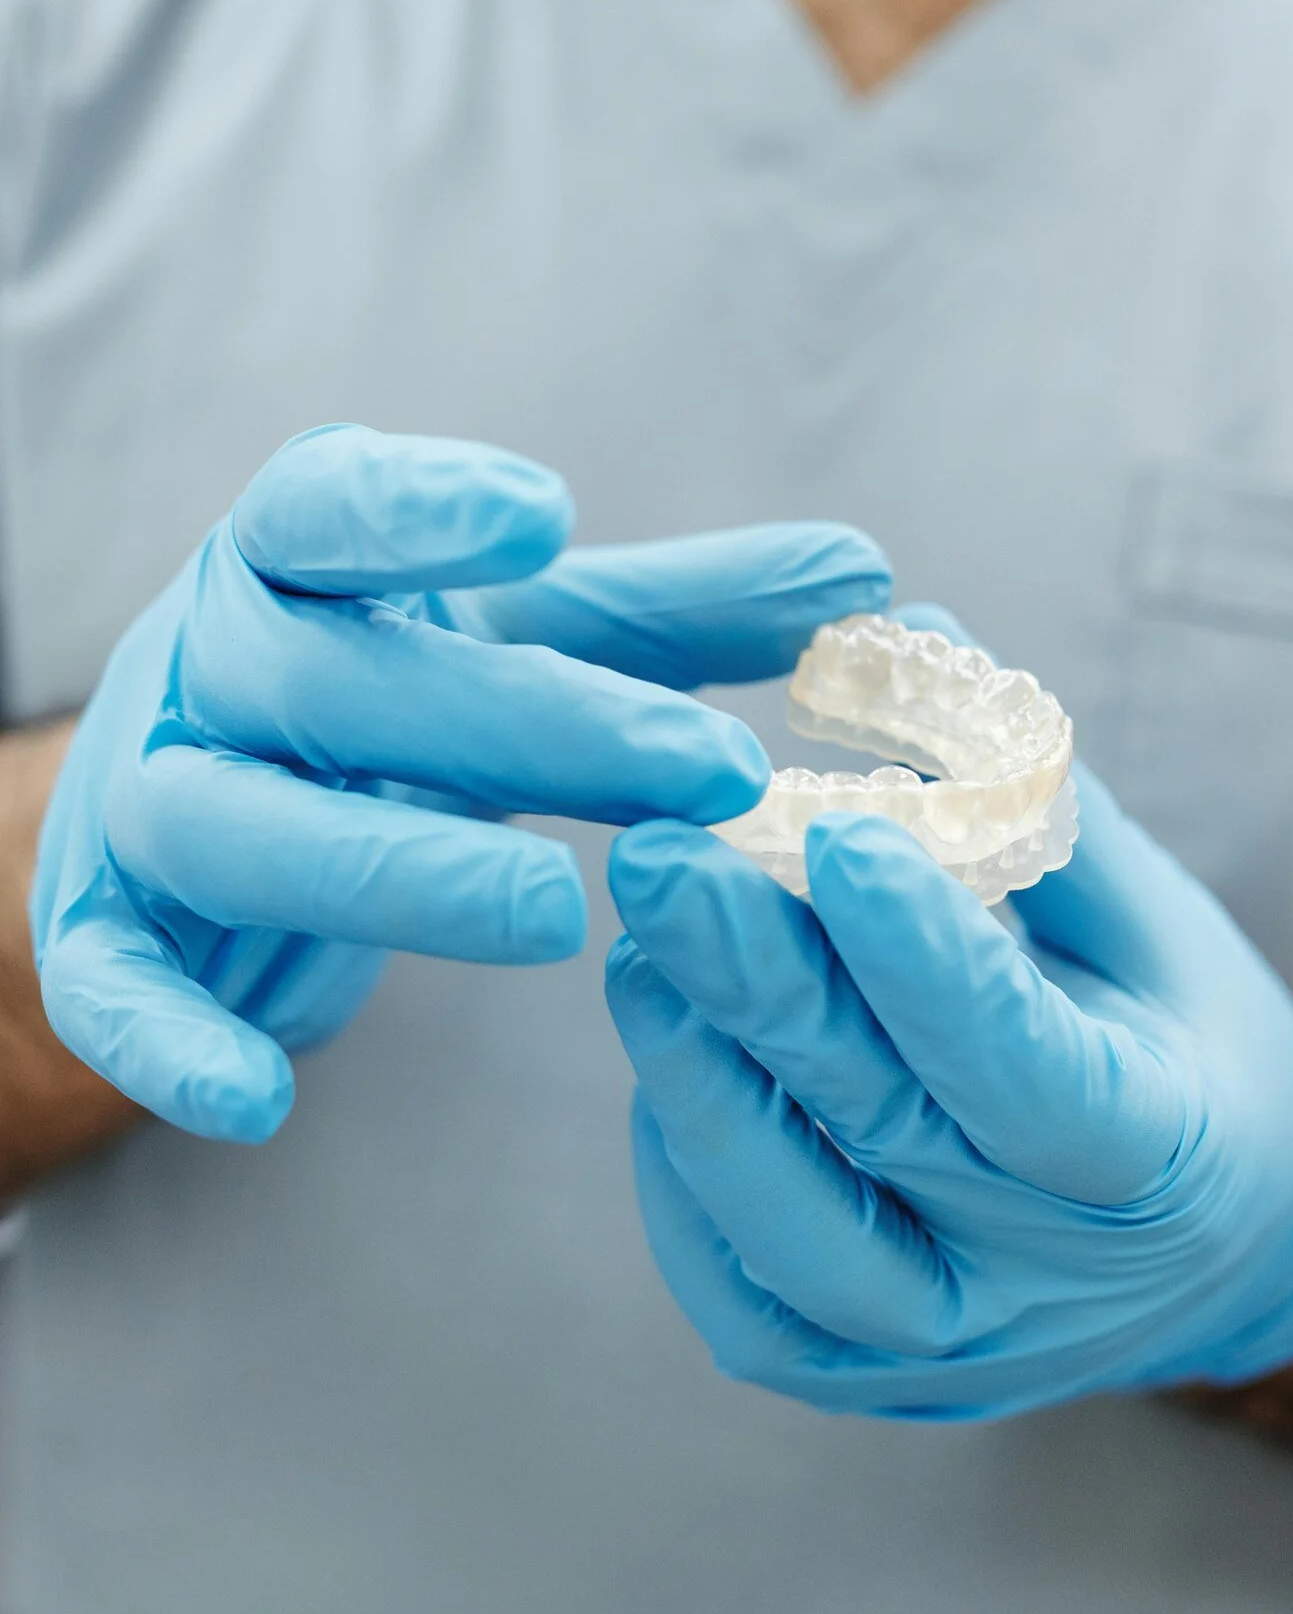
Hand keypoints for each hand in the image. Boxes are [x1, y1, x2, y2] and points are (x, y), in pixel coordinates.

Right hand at [34, 424, 888, 1144]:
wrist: (200, 812)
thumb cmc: (388, 710)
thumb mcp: (521, 648)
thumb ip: (674, 618)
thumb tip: (867, 582)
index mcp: (297, 572)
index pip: (326, 510)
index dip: (419, 511)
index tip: (547, 520)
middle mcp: (207, 670)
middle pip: (330, 681)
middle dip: (516, 720)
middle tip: (707, 768)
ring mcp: (147, 799)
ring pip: (235, 825)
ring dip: (389, 868)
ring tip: (555, 915)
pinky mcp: (104, 932)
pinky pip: (107, 984)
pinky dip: (170, 1041)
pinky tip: (261, 1103)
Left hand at [605, 613, 1292, 1418]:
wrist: (1221, 1247)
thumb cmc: (1187, 1047)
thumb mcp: (1153, 920)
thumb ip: (1028, 802)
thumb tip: (908, 643)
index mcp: (1163, 1162)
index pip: (1030, 1074)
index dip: (931, 962)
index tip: (839, 833)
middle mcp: (1051, 1283)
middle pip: (883, 1135)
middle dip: (759, 986)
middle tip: (661, 859)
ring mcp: (948, 1351)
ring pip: (788, 1235)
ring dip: (702, 1080)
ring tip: (643, 948)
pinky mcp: (858, 1375)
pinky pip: (738, 1287)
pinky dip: (686, 1168)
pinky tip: (670, 1048)